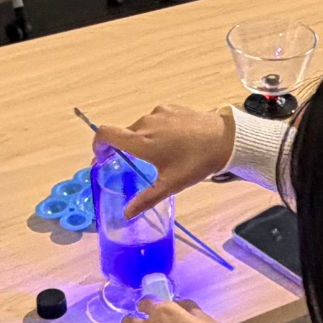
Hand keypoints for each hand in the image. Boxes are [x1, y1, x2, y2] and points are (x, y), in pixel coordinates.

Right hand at [95, 104, 235, 218]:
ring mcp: (159, 113)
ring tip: (159, 155)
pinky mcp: (171, 108)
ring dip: (142, 139)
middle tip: (134, 163)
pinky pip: (156, 119)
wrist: (225, 139)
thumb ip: (145, 199)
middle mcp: (146, 123)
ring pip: (141, 127)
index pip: (105, 134)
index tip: (102, 156)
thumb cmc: (196, 162)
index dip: (97, 144)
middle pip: (124, 134)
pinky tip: (172, 142)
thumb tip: (127, 214)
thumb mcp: (170, 185)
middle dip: (123, 148)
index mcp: (140, 141)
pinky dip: (157, 130)